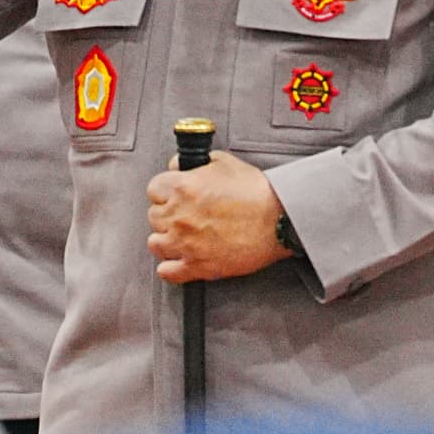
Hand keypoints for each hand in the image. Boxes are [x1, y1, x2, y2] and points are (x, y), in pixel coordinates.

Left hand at [146, 152, 288, 284]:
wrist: (279, 220)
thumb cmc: (257, 193)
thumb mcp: (225, 162)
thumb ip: (196, 163)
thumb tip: (179, 166)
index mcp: (183, 188)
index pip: (153, 189)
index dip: (164, 191)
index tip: (171, 194)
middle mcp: (179, 216)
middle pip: (153, 216)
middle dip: (166, 213)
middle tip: (182, 214)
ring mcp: (186, 243)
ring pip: (155, 244)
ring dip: (165, 239)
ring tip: (178, 236)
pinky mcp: (198, 266)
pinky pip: (168, 272)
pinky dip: (170, 268)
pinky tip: (177, 260)